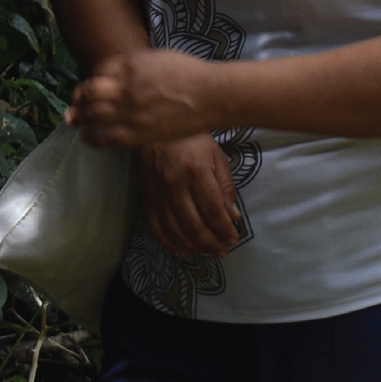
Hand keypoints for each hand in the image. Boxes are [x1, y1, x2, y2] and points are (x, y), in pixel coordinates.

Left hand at [67, 49, 218, 147]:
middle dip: (78, 98)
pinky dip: (92, 137)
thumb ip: (137, 64)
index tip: (92, 84)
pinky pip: (106, 137)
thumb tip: (122, 72)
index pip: (99, 70)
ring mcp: (129, 112)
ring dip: (78, 117)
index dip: (93, 78)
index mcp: (131, 66)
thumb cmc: (191, 74)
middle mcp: (125, 88)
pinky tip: (86, 138)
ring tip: (71, 120)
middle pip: (90, 93)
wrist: (211, 95)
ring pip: (92, 115)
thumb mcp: (160, 57)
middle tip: (73, 103)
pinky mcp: (138, 133)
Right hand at [137, 134, 241, 256]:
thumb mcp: (217, 157)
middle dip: (211, 242)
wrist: (158, 130)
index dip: (223, 229)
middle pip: (193, 225)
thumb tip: (233, 217)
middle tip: (223, 250)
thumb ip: (225, 187)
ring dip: (194, 246)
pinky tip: (183, 250)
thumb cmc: (193, 140)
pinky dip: (169, 243)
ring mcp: (158, 194)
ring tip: (208, 251)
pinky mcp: (147, 198)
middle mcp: (175, 185)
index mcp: (196, 172)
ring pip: (175, 231)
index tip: (233, 238)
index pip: (212, 210)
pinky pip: (155, 228)